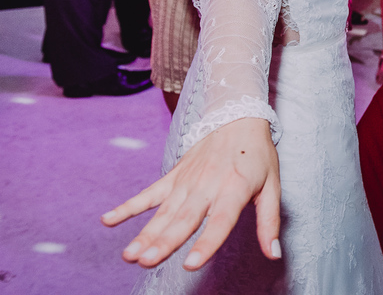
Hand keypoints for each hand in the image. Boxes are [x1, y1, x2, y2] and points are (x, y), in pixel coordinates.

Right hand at [101, 117, 280, 270]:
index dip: (206, 243)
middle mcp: (207, 186)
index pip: (219, 221)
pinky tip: (108, 220)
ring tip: (129, 255)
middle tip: (146, 261)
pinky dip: (128, 207)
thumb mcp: (272, 186)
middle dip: (164, 242)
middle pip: (184, 219)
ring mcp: (187, 181)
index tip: (190, 264)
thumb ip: (270, 222)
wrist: (239, 117)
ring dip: (145, 233)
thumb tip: (274, 254)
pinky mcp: (173, 176)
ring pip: (164, 212)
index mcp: (234, 189)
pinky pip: (149, 194)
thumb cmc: (258, 156)